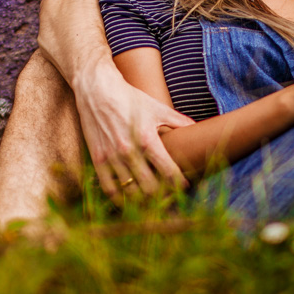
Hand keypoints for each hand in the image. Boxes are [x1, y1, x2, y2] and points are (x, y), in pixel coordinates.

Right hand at [74, 66, 193, 201]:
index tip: (185, 187)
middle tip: (169, 199)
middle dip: (162, 197)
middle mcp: (129, 151)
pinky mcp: (97, 159)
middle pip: (150, 188)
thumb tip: (196, 128)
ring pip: (130, 192)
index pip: (168, 171)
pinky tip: (128, 203)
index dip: (179, 183)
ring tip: (152, 204)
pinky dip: (119, 200)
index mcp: (147, 139)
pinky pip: (109, 188)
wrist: (97, 89)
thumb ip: (178, 121)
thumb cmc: (130, 98)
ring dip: (142, 202)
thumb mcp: (157, 108)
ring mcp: (111, 157)